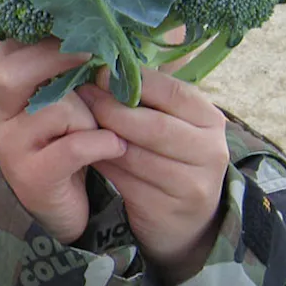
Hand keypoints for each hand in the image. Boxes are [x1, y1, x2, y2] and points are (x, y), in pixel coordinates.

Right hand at [0, 39, 127, 242]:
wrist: (62, 213)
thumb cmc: (73, 150)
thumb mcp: (72, 108)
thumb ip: (78, 76)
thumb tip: (112, 33)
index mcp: (13, 95)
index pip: (9, 51)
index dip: (44, 40)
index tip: (81, 35)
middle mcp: (5, 117)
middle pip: (14, 73)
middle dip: (60, 61)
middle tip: (95, 60)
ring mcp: (14, 147)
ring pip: (55, 109)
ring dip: (90, 117)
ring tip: (104, 131)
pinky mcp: (33, 176)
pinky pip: (72, 147)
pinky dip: (102, 144)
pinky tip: (116, 148)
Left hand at [77, 68, 228, 285]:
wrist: (185, 220)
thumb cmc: (170, 158)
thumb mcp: (171, 124)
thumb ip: (147, 98)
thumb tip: (103, 66)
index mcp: (210, 119)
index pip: (172, 92)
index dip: (132, 81)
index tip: (97, 72)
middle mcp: (209, 150)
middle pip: (153, 126)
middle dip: (111, 110)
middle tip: (80, 96)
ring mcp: (191, 183)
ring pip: (134, 154)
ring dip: (100, 138)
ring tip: (75, 122)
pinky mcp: (167, 208)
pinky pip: (124, 181)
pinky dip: (102, 163)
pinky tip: (85, 152)